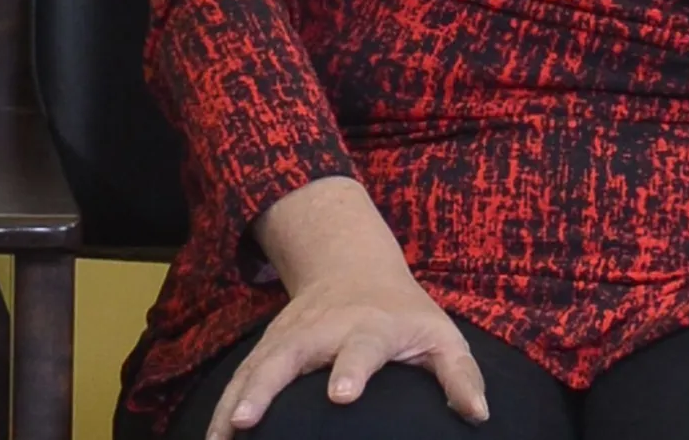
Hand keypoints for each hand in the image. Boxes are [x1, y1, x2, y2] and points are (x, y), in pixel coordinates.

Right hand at [206, 255, 486, 439]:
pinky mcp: (266, 348)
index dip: (353, 369)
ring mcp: (289, 337)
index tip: (343, 394)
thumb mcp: (440, 335)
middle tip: (250, 420)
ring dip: (234, 401)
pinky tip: (210, 439)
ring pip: (255, 367)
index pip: (363, 346)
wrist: (353, 266)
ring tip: (219, 439)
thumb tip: (478, 416)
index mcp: (372, 326)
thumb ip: (460, 375)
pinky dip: (222, 407)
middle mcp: (324, 329)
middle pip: (292, 355)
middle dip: (269, 386)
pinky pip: (238, 380)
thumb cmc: (405, 314)